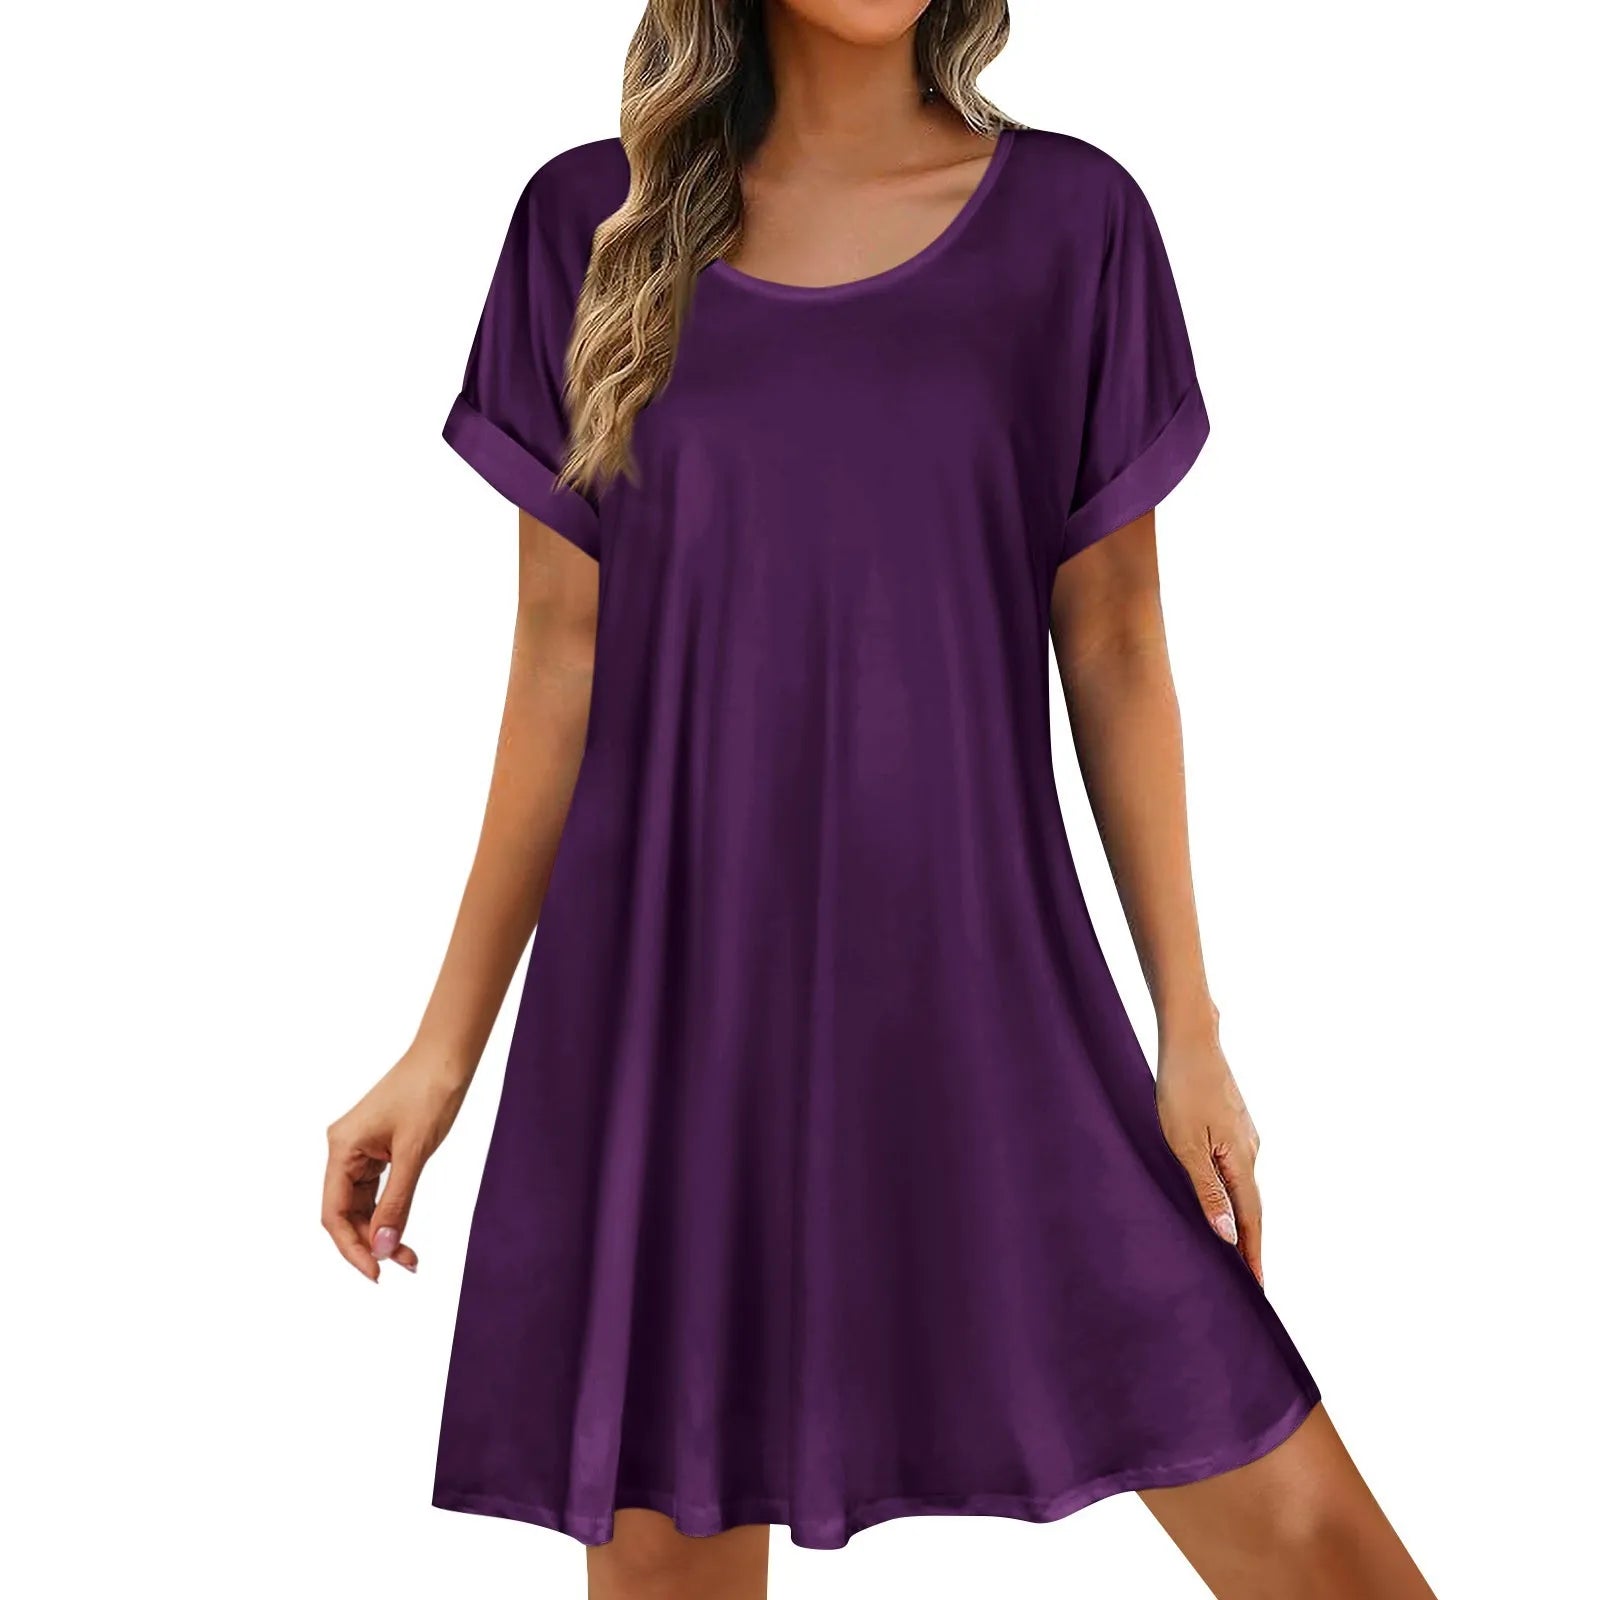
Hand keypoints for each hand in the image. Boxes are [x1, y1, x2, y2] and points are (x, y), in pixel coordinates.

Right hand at [322, 1052, 468, 1279]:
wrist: (447, 1055)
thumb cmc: (430, 1092)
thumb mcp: (415, 1153)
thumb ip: (397, 1203)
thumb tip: (383, 1247)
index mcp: (341, 1148)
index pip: (334, 1213)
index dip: (351, 1248)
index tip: (375, 1273)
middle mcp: (343, 1149)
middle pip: (345, 1212)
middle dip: (370, 1242)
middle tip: (403, 1264)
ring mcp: (359, 1148)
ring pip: (361, 1204)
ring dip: (381, 1231)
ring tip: (409, 1256)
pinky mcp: (377, 1147)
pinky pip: (375, 1190)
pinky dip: (389, 1211)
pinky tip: (402, 1230)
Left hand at [1156, 1030, 1263, 1284]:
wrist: (1190, 1039)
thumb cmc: (1181, 1089)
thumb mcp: (1186, 1145)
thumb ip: (1208, 1191)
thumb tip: (1229, 1236)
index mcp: (1242, 1160)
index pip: (1252, 1220)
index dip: (1253, 1254)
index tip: (1257, 1288)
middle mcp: (1251, 1149)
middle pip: (1252, 1206)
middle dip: (1249, 1242)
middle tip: (1246, 1280)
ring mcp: (1244, 1135)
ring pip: (1242, 1185)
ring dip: (1239, 1216)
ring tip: (1231, 1248)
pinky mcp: (1232, 1123)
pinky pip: (1234, 1167)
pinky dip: (1230, 1190)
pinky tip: (1219, 1198)